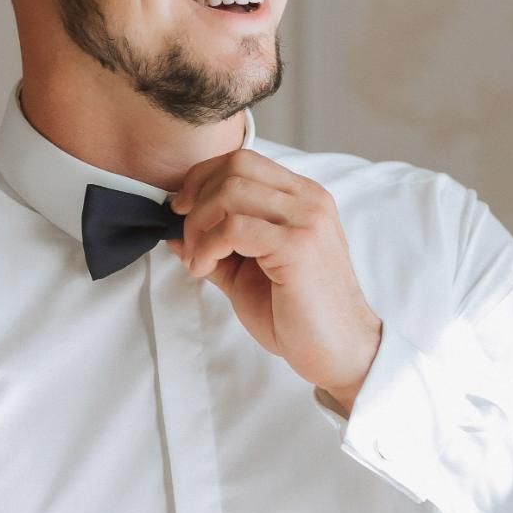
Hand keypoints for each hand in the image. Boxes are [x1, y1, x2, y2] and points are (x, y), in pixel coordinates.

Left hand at [165, 150, 381, 405]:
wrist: (339, 352)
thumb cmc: (297, 316)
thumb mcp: (247, 273)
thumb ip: (215, 246)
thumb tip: (173, 229)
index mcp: (302, 198)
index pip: (244, 160)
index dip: (202, 179)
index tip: (183, 211)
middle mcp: (309, 200)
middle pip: (236, 166)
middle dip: (197, 200)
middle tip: (187, 239)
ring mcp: (307, 220)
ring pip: (231, 191)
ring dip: (199, 225)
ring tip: (197, 260)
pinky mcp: (299, 245)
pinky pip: (234, 227)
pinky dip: (207, 246)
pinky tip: (206, 269)